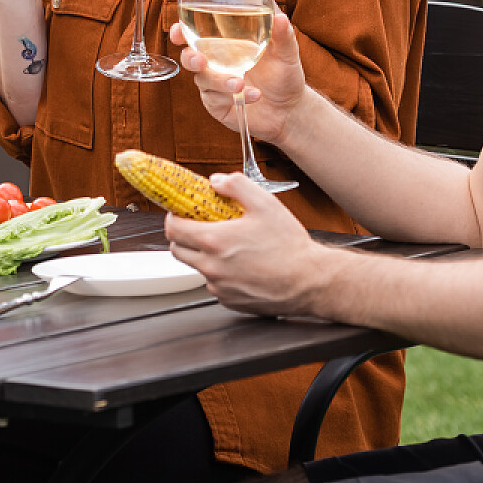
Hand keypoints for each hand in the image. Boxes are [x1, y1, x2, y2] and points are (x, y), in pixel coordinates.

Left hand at [163, 173, 318, 316]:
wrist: (310, 281)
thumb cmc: (290, 246)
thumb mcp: (264, 203)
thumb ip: (236, 185)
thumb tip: (216, 181)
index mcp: (214, 241)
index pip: (172, 228)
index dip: (174, 217)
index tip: (182, 212)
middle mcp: (211, 267)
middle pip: (177, 250)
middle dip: (184, 236)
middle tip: (202, 227)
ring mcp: (219, 287)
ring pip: (197, 268)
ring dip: (204, 256)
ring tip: (229, 247)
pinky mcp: (229, 301)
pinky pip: (215, 284)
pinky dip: (221, 274)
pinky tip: (242, 266)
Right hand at [170, 11, 308, 145]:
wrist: (290, 110)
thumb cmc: (284, 76)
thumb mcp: (286, 53)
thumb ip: (282, 35)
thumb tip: (280, 17)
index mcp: (224, 44)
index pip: (195, 34)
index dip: (181, 32)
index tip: (177, 30)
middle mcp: (214, 64)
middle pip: (189, 57)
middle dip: (191, 58)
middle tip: (201, 60)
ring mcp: (214, 85)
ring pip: (203, 80)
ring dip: (218, 80)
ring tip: (239, 84)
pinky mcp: (218, 105)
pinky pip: (215, 100)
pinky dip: (233, 97)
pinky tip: (253, 95)